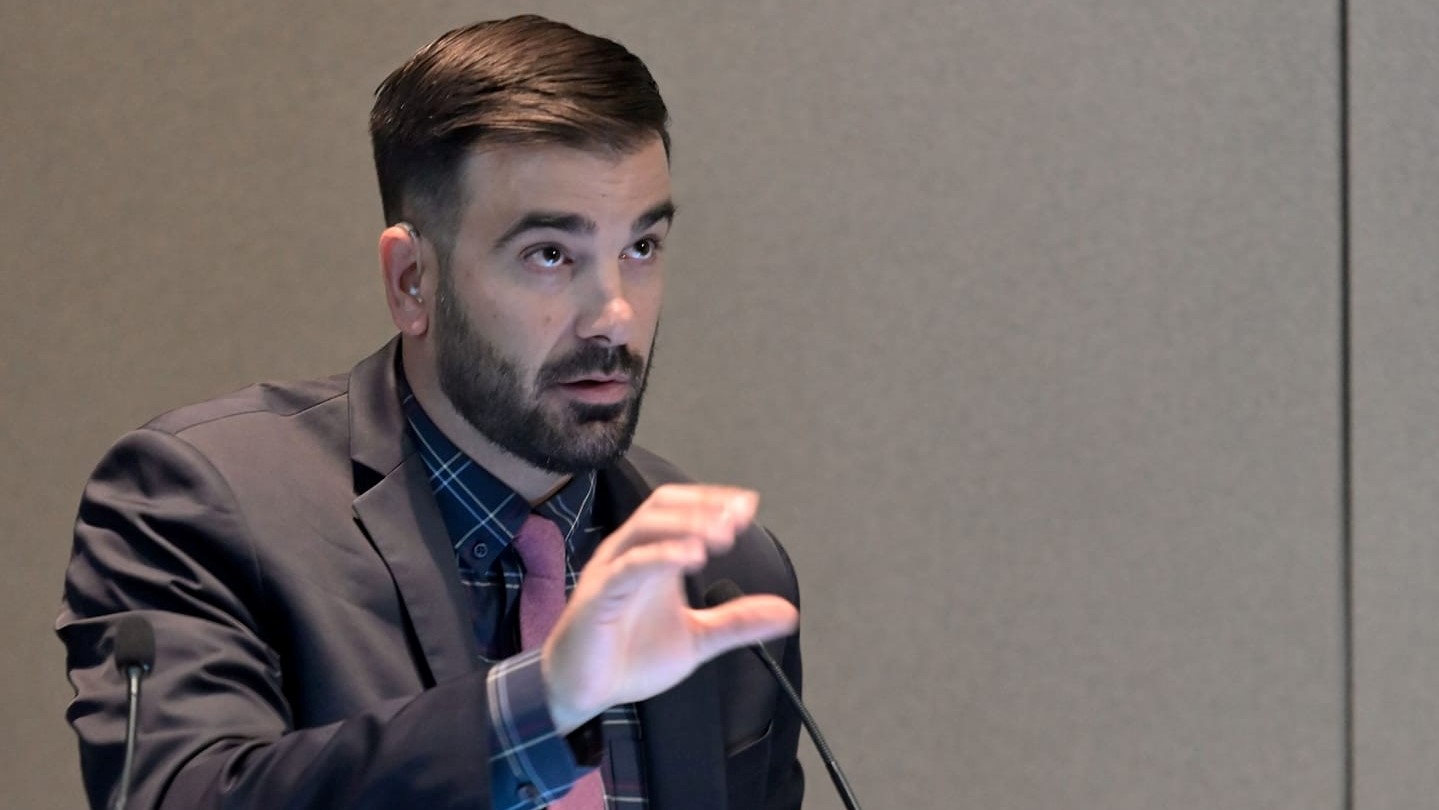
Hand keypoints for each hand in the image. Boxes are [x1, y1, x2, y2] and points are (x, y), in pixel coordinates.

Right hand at [541, 484, 799, 733]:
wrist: (583, 692)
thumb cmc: (629, 657)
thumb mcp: (697, 638)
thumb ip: (738, 622)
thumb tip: (788, 612)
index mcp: (653, 556)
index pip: (680, 509)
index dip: (712, 501)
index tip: (748, 508)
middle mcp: (630, 554)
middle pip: (663, 507)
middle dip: (703, 506)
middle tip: (738, 518)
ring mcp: (612, 571)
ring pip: (646, 527)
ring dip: (686, 525)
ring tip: (721, 534)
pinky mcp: (598, 595)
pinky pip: (628, 566)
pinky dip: (661, 556)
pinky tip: (690, 557)